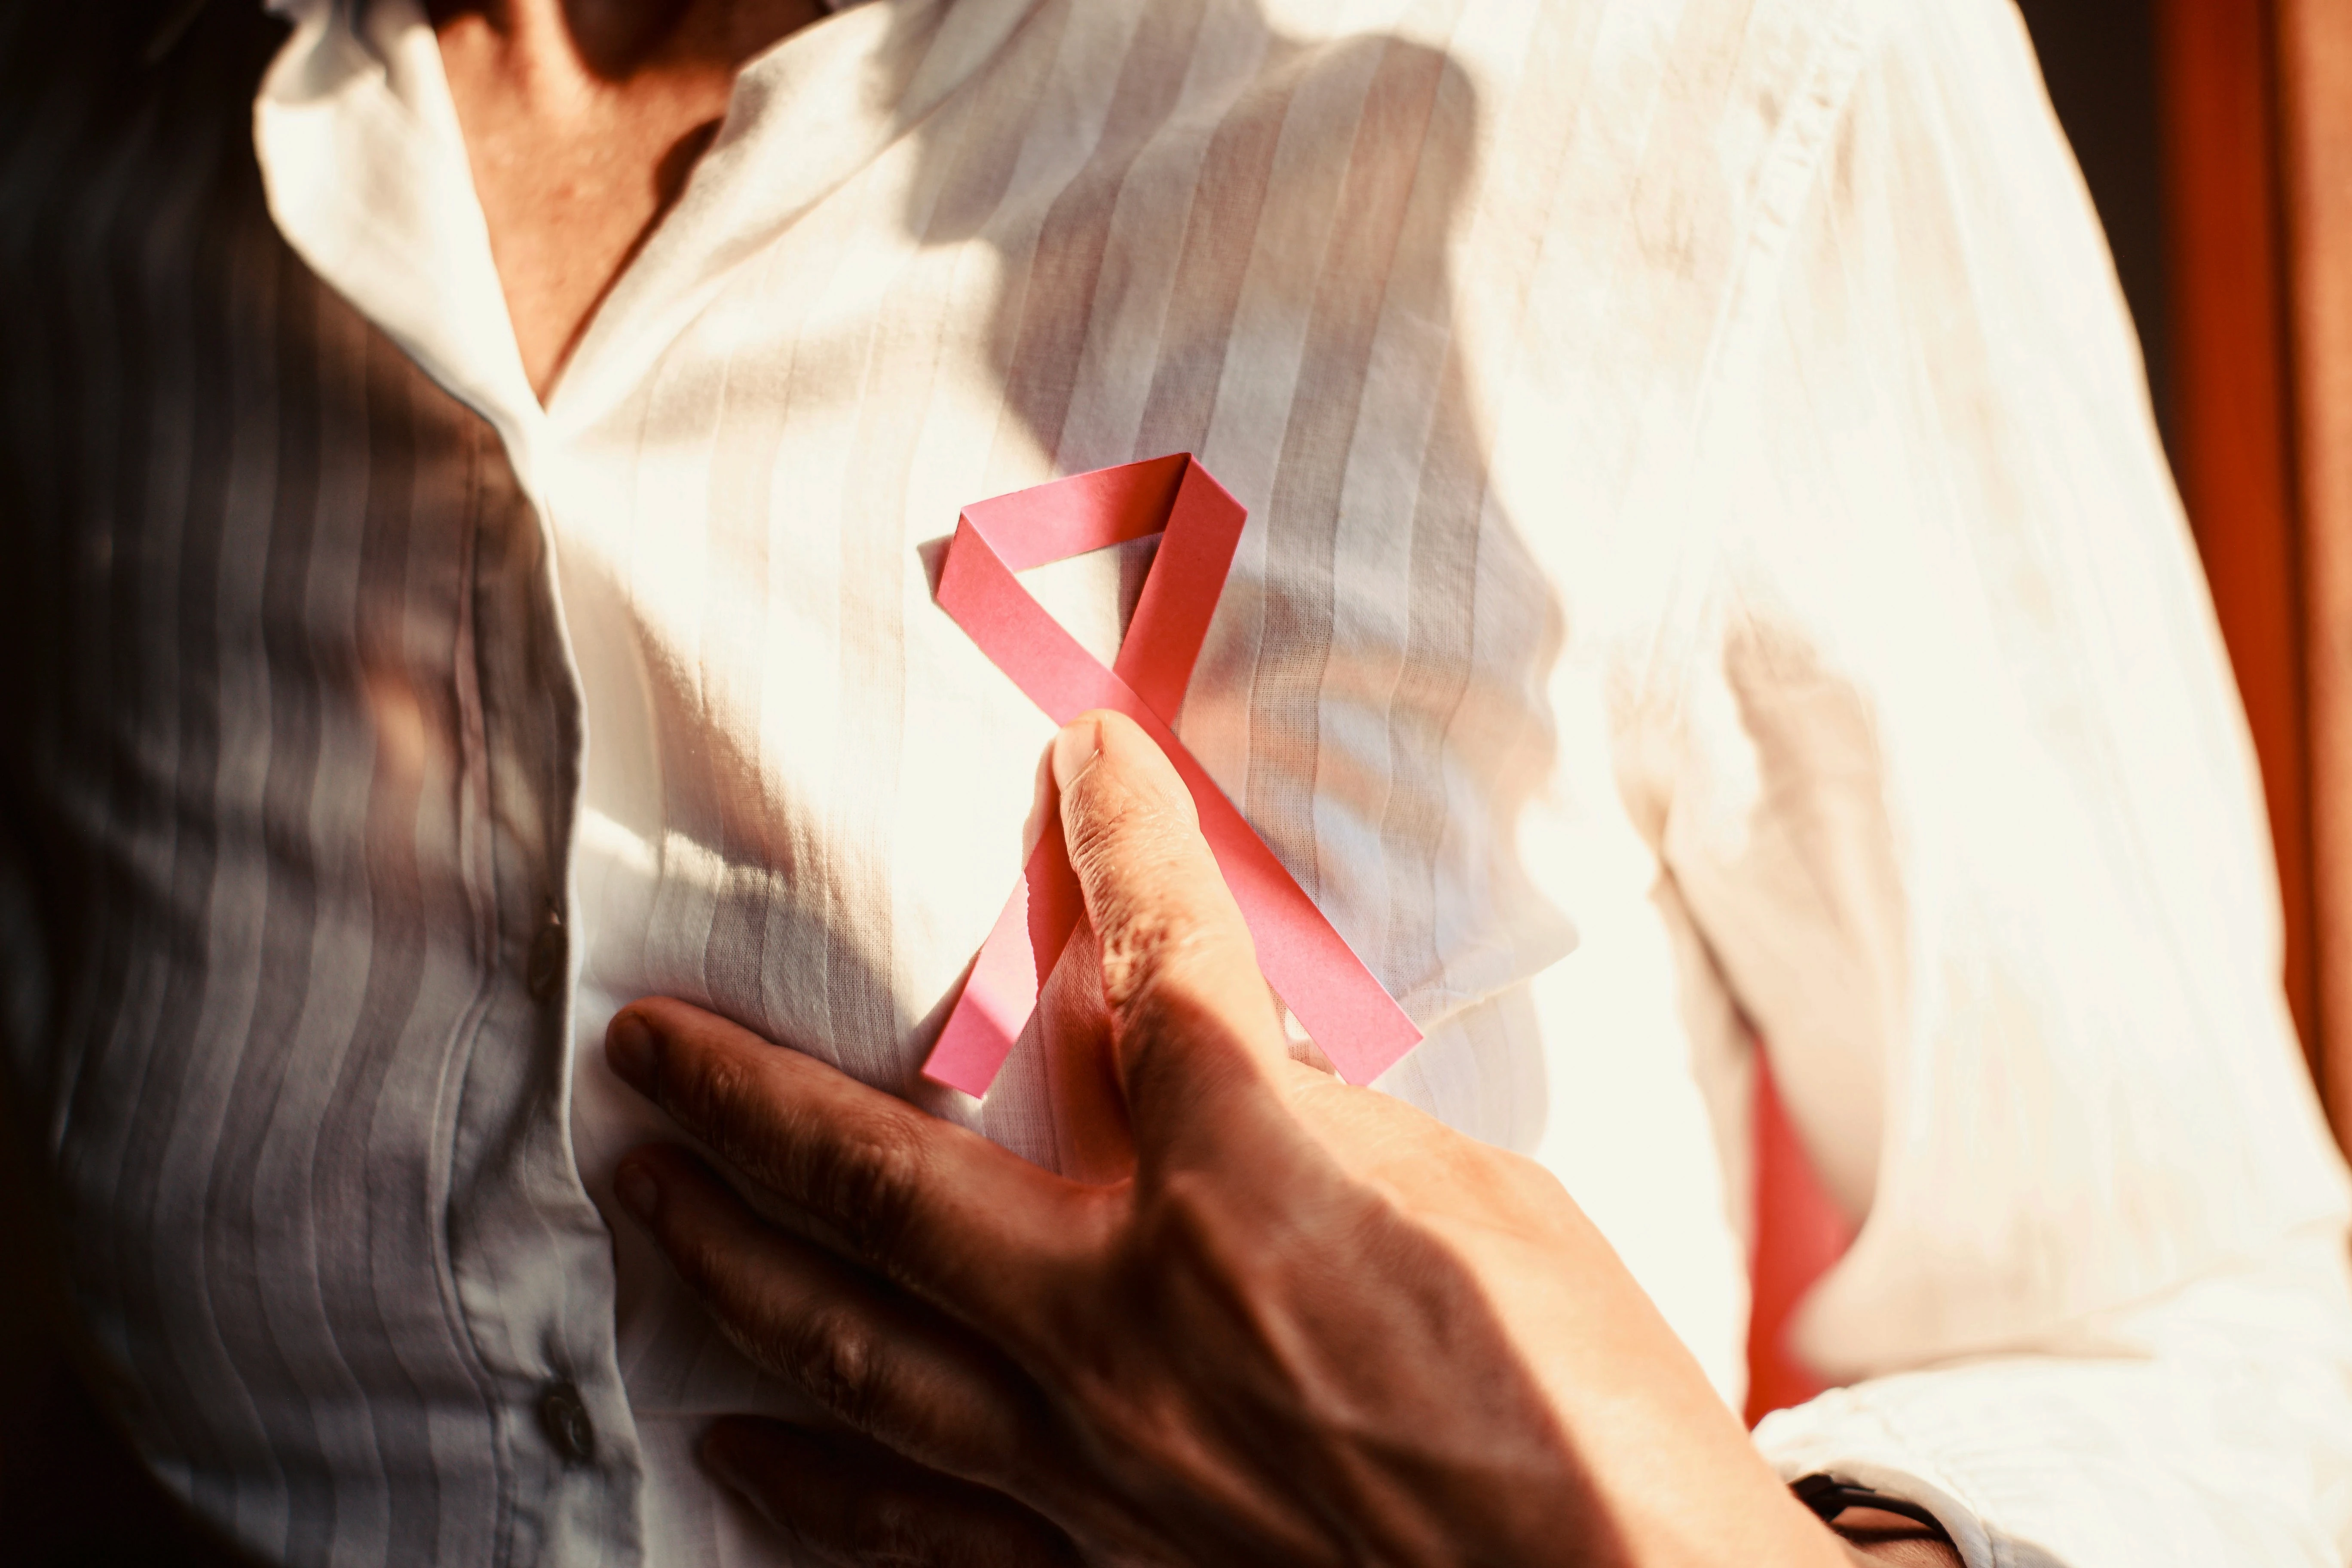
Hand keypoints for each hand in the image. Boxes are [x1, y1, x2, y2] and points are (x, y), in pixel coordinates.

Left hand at [606, 710, 1862, 1565]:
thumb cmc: (1586, 1405)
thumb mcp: (1480, 1200)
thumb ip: (1319, 1122)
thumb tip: (1219, 1051)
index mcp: (1251, 1194)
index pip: (1157, 967)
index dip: (1122, 843)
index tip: (1083, 762)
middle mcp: (1134, 1322)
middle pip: (886, 1182)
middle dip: (748, 1100)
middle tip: (642, 1045)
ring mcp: (1101, 1459)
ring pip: (855, 1351)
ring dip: (732, 1261)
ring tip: (648, 1197)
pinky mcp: (1109, 1561)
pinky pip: (917, 1530)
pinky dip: (812, 1488)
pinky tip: (729, 1448)